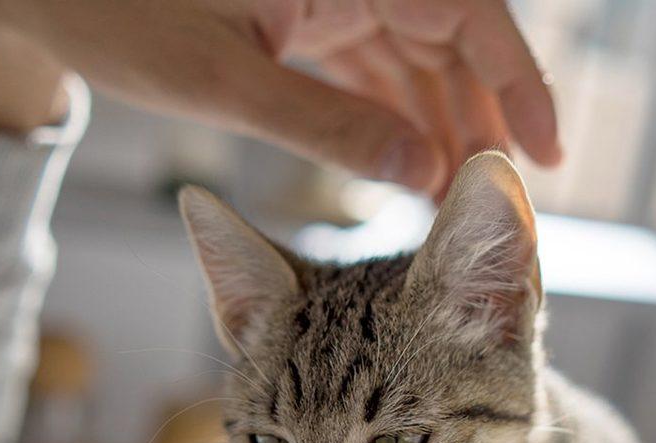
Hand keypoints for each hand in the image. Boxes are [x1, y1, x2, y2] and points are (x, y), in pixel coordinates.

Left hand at [0, 0, 560, 195]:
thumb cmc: (109, 12)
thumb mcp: (224, 82)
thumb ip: (329, 128)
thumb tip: (424, 179)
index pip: (466, 10)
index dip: (519, 81)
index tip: (545, 156)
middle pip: (449, 40)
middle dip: (478, 120)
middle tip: (495, 209)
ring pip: (414, 57)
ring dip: (438, 127)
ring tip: (453, 207)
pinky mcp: (302, 15)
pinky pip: (370, 65)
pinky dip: (392, 118)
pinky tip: (406, 172)